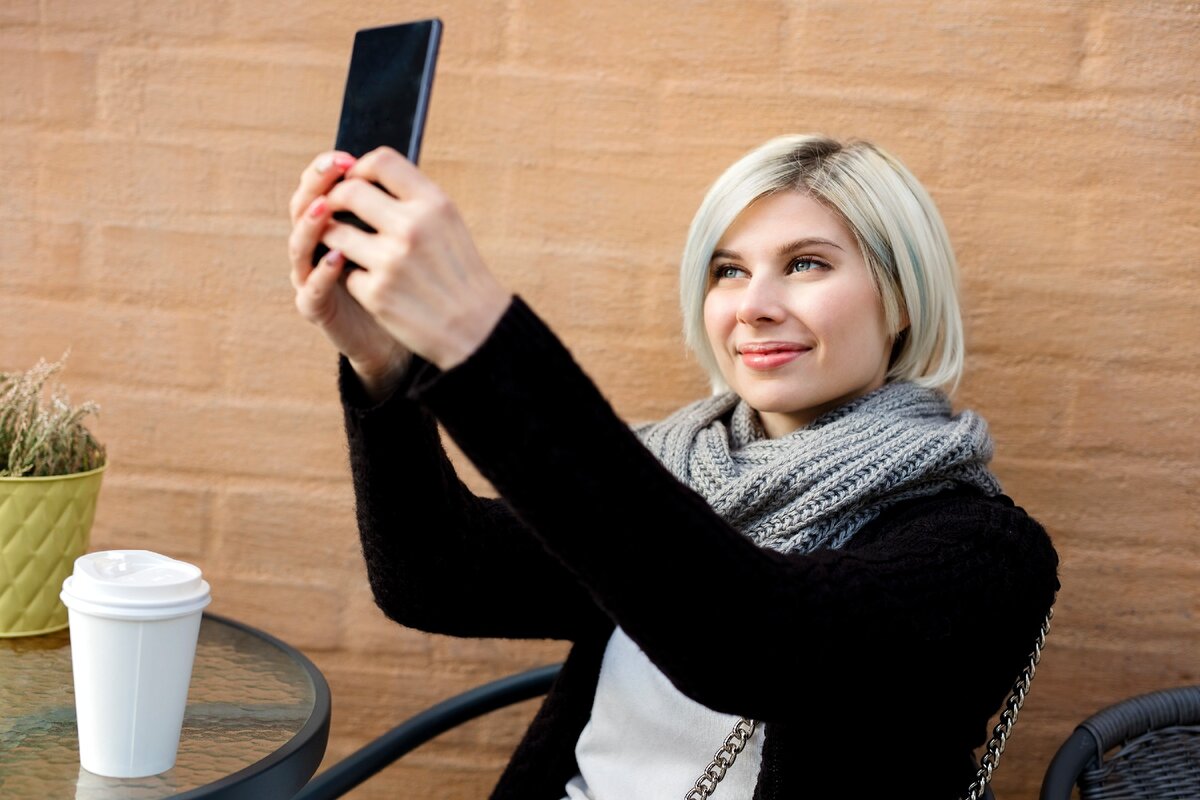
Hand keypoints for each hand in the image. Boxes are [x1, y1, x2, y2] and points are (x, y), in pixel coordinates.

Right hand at [288, 151, 409, 398]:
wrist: (408, 331)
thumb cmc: (407, 280)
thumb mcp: (404, 238)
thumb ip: (394, 208)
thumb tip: (399, 166)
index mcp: (335, 224)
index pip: (321, 188)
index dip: (328, 170)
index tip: (347, 157)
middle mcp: (316, 247)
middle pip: (302, 208)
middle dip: (316, 185)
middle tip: (333, 170)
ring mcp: (311, 276)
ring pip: (300, 245)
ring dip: (311, 224)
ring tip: (325, 207)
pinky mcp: (317, 308)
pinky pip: (312, 288)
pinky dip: (322, 272)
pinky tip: (337, 258)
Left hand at [318, 147, 511, 370]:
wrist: (478, 328)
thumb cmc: (460, 273)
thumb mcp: (449, 224)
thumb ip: (414, 199)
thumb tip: (367, 176)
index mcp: (434, 204)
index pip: (382, 161)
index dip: (359, 166)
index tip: (354, 179)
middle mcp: (411, 228)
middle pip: (348, 192)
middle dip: (334, 199)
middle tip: (333, 209)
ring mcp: (391, 261)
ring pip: (334, 232)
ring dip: (333, 237)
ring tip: (346, 245)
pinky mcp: (376, 293)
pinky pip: (345, 272)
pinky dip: (354, 277)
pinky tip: (374, 285)